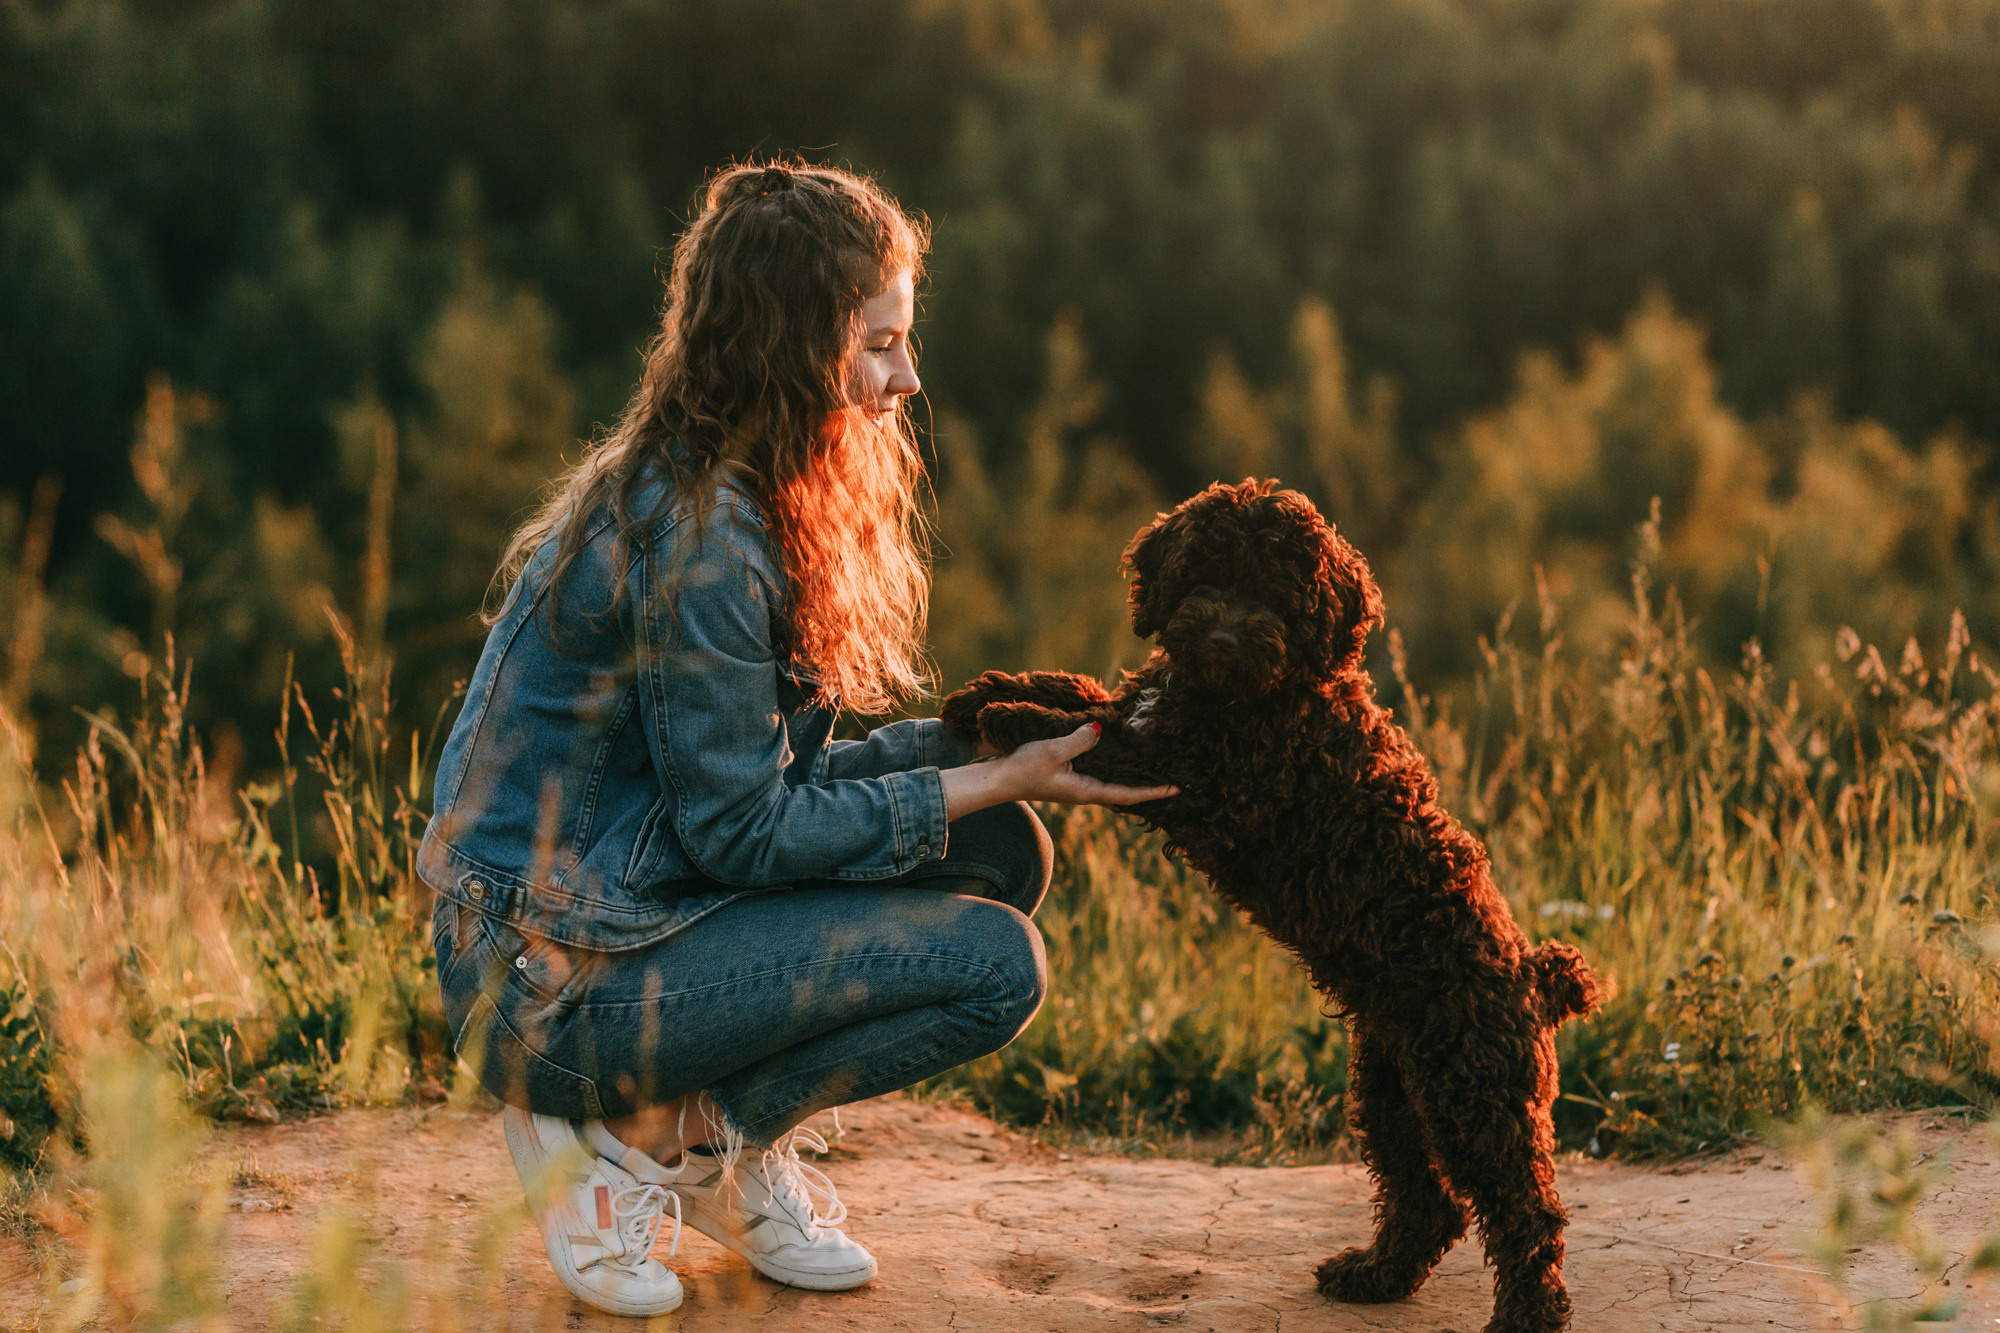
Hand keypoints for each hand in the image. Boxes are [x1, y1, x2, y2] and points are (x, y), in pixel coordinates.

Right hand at [943, 723, 1176, 819]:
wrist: (998, 780)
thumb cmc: (1024, 768)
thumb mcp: (1052, 752)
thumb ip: (1077, 741)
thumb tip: (1098, 730)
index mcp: (1086, 791)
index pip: (1127, 795)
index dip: (1153, 792)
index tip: (1176, 788)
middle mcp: (1086, 791)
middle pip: (1125, 792)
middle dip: (1149, 786)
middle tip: (1174, 777)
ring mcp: (1077, 785)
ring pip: (1113, 781)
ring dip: (1133, 776)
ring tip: (1155, 765)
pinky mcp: (1069, 776)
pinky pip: (1100, 772)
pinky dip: (1115, 766)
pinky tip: (1120, 755)